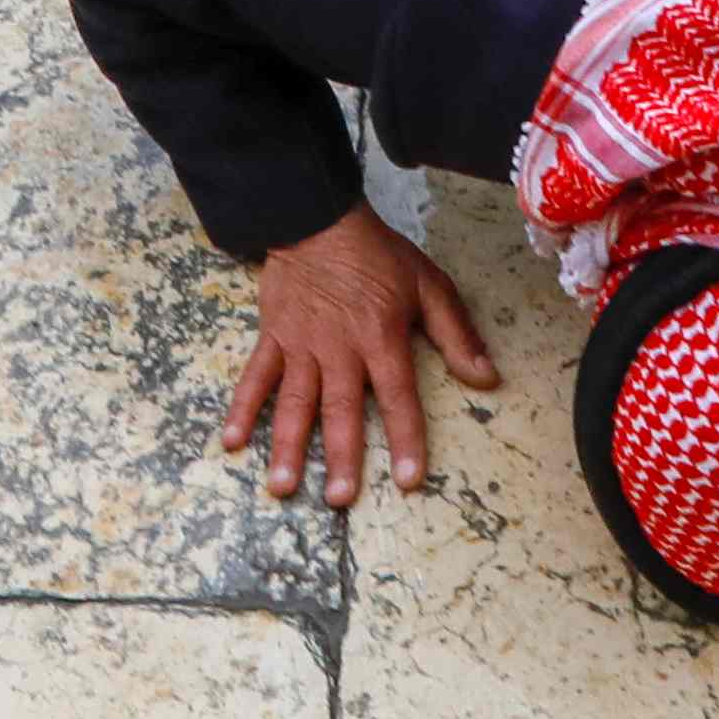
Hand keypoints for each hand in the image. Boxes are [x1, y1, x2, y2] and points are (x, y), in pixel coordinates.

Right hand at [223, 205, 495, 509]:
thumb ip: (456, 335)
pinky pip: (256, 376)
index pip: (398, 396)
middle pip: (341, 409)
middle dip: (342, 456)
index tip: (407, 480)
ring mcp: (301, 345)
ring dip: (288, 446)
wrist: (318, 218)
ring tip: (282, 487)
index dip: (405, 438)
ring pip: (294, 402)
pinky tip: (232, 441)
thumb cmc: (377, 255)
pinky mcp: (273, 337)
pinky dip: (243, 408)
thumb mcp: (428, 285)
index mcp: (381, 337)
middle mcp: (340, 349)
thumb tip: (487, 378)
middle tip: (339, 499)